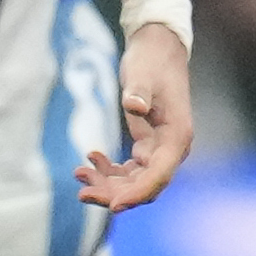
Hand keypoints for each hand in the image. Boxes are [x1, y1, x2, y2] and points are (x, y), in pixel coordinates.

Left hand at [78, 19, 195, 211]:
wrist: (157, 49)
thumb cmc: (151, 61)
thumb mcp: (142, 74)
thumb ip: (138, 92)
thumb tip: (133, 107)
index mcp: (176, 137)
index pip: (158, 176)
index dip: (136, 194)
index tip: (113, 206)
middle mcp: (171, 149)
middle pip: (145, 186)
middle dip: (114, 193)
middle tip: (82, 191)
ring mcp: (160, 150)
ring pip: (135, 182)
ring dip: (108, 184)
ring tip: (79, 173)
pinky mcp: (148, 146)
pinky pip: (130, 171)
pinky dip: (109, 171)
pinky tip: (90, 159)